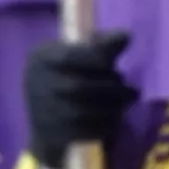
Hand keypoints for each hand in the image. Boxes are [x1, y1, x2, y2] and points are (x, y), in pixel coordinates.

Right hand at [25, 33, 138, 165]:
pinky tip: (116, 120)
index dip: (95, 59)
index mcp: (41, 57)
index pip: (70, 57)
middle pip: (77, 87)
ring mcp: (40, 110)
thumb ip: (103, 45)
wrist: (46, 115)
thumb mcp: (82, 54)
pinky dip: (103, 126)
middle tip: (133, 91)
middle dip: (112, 89)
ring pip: (80, 112)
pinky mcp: (48, 133)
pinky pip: (80, 132)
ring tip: (126, 104)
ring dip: (111, 109)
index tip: (113, 64)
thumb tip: (126, 36)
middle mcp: (35, 83)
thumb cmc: (70, 74)